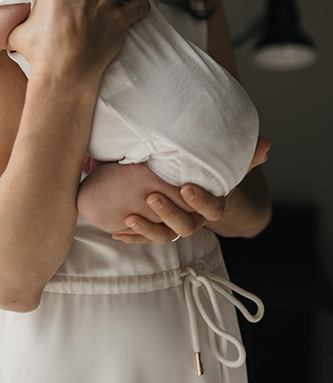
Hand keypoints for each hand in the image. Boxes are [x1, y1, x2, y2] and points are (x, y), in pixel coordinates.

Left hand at [112, 136, 270, 244]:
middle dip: (168, 214)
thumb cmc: (212, 174)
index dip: (200, 201)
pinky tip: (115, 230)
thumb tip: (266, 144)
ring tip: (130, 216)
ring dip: (147, 229)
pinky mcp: (157, 227)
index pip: (212, 209)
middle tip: (152, 196)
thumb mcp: (227, 164)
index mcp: (213, 204)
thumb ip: (244, 156)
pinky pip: (144, 238)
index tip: (186, 187)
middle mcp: (194, 219)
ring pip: (164, 235)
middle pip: (185, 227)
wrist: (202, 191)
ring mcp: (175, 225)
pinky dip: (131, 236)